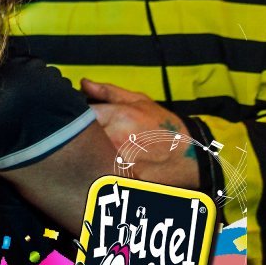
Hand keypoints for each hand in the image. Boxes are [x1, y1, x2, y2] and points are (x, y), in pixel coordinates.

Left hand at [81, 79, 199, 188]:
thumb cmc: (163, 126)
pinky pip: (98, 170)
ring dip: (89, 151)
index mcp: (117, 117)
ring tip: (101, 149)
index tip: (78, 116)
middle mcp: (114, 140)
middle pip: (80, 137)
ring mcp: (116, 163)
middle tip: (91, 134)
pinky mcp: (120, 180)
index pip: (80, 115)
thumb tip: (83, 84)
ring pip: (88, 155)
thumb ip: (108, 92)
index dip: (76, 116)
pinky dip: (98, 167)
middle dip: (81, 135)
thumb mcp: (140, 102)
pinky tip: (107, 163)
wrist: (190, 157)